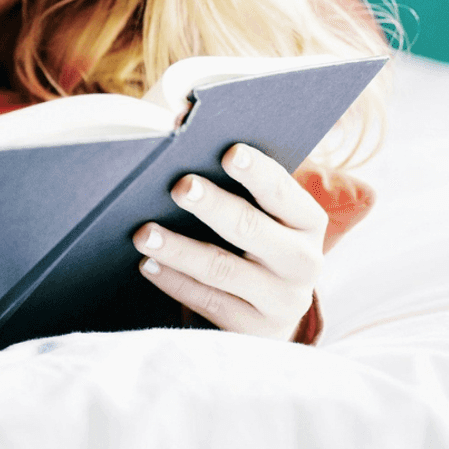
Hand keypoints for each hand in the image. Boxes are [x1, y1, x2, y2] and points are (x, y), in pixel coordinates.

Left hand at [132, 143, 326, 340]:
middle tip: (179, 186)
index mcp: (306, 221)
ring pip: (223, 269)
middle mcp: (304, 261)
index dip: (257, 171)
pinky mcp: (254, 332)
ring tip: (142, 233)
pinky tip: (147, 265)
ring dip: (179, 248)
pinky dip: (174, 281)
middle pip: (252, 229)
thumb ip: (223, 171)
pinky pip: (208, 302)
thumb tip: (177, 115)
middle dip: (213, 206)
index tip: (228, 151)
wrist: (256, 316)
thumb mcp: (248, 213)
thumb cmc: (243, 244)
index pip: (283, 192)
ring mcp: (282, 301)